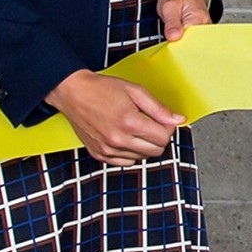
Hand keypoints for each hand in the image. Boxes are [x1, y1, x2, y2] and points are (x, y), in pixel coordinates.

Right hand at [45, 70, 185, 165]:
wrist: (73, 93)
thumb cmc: (102, 89)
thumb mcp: (135, 91)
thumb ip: (159, 108)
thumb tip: (178, 120)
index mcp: (129, 122)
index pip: (164, 137)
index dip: (169, 128)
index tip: (164, 121)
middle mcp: (118, 139)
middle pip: (156, 150)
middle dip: (159, 137)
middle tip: (152, 124)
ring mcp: (107, 149)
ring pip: (142, 158)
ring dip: (145, 146)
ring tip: (136, 129)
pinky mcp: (99, 154)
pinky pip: (125, 162)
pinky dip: (131, 153)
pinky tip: (127, 139)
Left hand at [158, 0, 212, 41]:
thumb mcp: (169, 5)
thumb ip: (171, 23)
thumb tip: (173, 38)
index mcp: (198, 19)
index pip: (188, 41)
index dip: (177, 44)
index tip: (169, 43)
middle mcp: (205, 26)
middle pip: (192, 44)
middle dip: (179, 45)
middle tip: (171, 36)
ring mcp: (205, 30)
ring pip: (193, 44)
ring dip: (182, 43)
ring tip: (175, 34)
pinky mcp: (202, 32)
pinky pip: (194, 41)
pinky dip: (185, 41)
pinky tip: (180, 36)